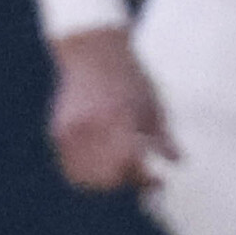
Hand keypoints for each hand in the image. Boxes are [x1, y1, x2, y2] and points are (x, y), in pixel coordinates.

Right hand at [46, 28, 174, 193]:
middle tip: (142, 177)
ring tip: (122, 172)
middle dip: (127, 182)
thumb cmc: (129, 76)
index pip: (131, 167)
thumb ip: (162, 137)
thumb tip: (177, 162)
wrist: (92, 52)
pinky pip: (71, 167)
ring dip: (105, 182)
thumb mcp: (152, 105)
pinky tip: (103, 166)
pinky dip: (86, 174)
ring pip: (85, 178)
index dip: (146, 181)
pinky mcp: (58, 133)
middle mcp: (91, 128)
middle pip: (108, 178)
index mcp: (118, 120)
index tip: (159, 181)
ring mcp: (70, 132)